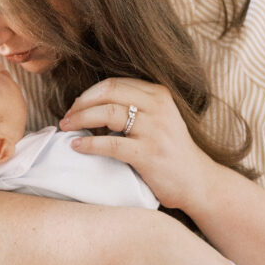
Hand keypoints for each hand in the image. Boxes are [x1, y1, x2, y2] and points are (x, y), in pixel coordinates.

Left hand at [60, 77, 213, 209]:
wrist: (196, 181)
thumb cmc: (170, 151)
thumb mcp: (158, 119)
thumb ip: (133, 107)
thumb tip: (90, 105)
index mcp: (158, 94)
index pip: (114, 83)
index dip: (89, 94)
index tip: (75, 107)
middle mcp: (158, 107)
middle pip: (108, 93)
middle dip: (81, 104)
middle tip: (67, 118)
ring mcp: (154, 130)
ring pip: (107, 114)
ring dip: (80, 120)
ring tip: (67, 129)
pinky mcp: (148, 154)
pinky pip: (110, 144)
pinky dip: (88, 144)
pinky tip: (77, 146)